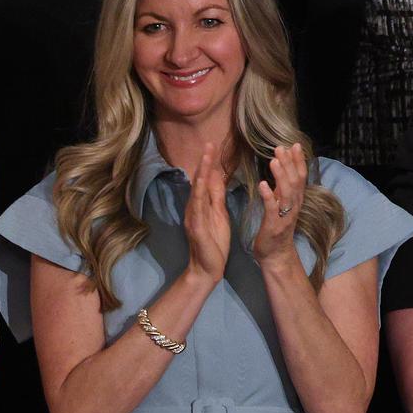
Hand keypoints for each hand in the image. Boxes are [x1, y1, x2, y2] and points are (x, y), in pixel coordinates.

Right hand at [182, 146, 234, 285]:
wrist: (207, 268)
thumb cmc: (214, 242)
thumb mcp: (218, 214)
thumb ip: (216, 196)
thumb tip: (215, 176)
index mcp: (201, 205)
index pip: (205, 180)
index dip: (209, 163)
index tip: (213, 145)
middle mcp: (194, 208)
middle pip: (199, 182)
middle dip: (204, 163)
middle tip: (208, 144)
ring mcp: (194, 218)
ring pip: (197, 192)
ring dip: (201, 174)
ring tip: (205, 158)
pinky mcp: (197, 228)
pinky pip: (198, 210)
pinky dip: (199, 195)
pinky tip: (201, 185)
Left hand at [250, 141, 308, 266]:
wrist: (275, 255)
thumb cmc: (276, 228)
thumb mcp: (282, 205)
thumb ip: (283, 188)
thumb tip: (282, 168)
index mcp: (295, 200)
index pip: (300, 176)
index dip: (298, 161)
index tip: (294, 144)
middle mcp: (293, 205)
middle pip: (295, 181)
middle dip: (289, 163)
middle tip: (281, 147)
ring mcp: (284, 215)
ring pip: (286, 192)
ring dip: (280, 175)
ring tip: (274, 160)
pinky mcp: (274, 224)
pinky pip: (272, 209)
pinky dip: (268, 196)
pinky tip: (263, 184)